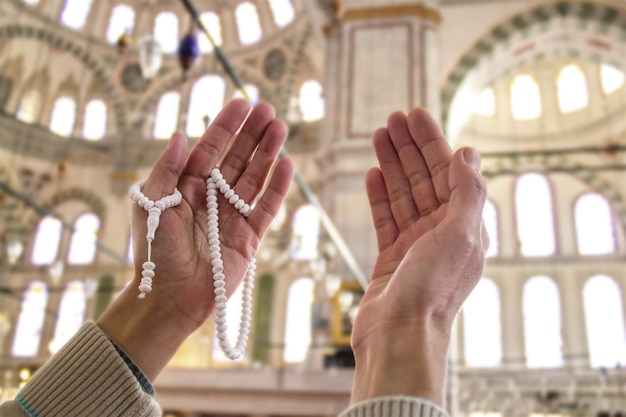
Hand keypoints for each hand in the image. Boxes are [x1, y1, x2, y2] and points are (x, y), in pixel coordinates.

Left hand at [97, 99, 293, 379]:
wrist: (168, 299)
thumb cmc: (152, 253)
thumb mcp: (149, 205)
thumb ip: (165, 170)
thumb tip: (178, 135)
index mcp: (186, 186)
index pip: (210, 149)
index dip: (226, 126)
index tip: (242, 102)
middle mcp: (212, 197)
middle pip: (237, 159)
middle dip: (253, 134)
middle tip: (269, 110)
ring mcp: (233, 216)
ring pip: (255, 178)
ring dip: (268, 153)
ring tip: (281, 128)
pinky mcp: (250, 237)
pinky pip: (266, 208)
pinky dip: (278, 188)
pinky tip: (288, 165)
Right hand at [350, 108, 487, 404]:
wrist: (400, 334)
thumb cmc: (433, 288)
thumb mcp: (461, 235)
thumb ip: (466, 192)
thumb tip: (468, 152)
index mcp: (465, 226)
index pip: (447, 172)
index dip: (431, 141)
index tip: (414, 115)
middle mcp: (442, 233)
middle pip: (423, 179)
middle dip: (409, 148)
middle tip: (392, 118)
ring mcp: (415, 246)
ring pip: (402, 195)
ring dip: (391, 165)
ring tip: (377, 136)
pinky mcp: (391, 258)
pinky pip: (386, 219)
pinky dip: (379, 196)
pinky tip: (371, 173)